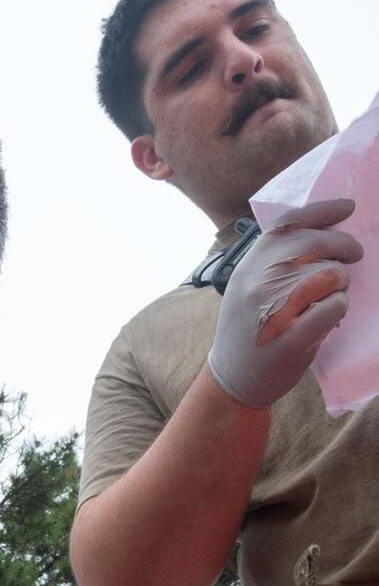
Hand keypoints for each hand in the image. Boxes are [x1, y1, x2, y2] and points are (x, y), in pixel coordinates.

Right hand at [208, 197, 359, 407]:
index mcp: (250, 265)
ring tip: (332, 295)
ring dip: (341, 282)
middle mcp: (259, 281)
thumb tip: (319, 232)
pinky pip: (336, 305)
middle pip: (317, 243)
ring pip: (331, 274)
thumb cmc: (248, 330)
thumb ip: (273, 260)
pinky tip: (329, 315)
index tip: (348, 207)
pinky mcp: (292, 336)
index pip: (290, 223)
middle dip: (344, 246)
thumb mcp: (247, 286)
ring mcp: (274, 308)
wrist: (233, 378)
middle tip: (353, 255)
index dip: (323, 210)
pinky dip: (340, 307)